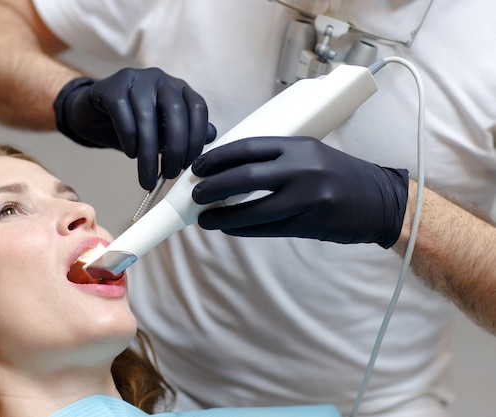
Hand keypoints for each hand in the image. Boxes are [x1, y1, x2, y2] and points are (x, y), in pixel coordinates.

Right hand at [54, 67, 215, 189]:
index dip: (196, 139)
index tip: (189, 166)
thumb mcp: (163, 132)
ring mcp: (135, 79)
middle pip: (175, 113)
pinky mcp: (111, 87)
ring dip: (149, 152)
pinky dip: (129, 138)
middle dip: (175, 148)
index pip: (197, 110)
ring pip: (147, 116)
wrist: (93, 114)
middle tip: (169, 175)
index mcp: (179, 89)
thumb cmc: (134, 125)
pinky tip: (130, 154)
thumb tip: (210, 135)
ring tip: (147, 177)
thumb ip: (186, 132)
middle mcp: (160, 79)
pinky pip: (123, 113)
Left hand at [191, 136, 408, 247]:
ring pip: (254, 209)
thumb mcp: (309, 155)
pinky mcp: (311, 222)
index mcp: (299, 145)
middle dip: (214, 186)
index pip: (248, 147)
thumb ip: (276, 160)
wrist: (380, 200)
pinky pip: (268, 228)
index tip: (198, 167)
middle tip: (195, 194)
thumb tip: (230, 170)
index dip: (218, 158)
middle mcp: (302, 168)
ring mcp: (308, 197)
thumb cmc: (338, 174)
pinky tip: (229, 228)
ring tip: (205, 218)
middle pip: (246, 177)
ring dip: (224, 215)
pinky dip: (244, 229)